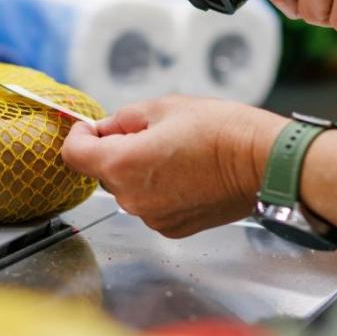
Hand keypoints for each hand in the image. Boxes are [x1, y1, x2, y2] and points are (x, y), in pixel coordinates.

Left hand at [61, 97, 288, 238]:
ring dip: (140, 171)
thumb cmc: (220, 130)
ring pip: (129, 189)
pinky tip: (187, 174)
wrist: (263, 163)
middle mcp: (131, 198)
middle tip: (150, 132)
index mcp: (122, 164)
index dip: (80, 136)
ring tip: (177, 153)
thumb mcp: (164, 107)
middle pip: (103, 172)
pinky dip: (159, 189)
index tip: (92, 127)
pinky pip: (151, 204)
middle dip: (117, 150)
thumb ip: (123, 119)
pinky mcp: (172, 228)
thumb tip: (105, 128)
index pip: (73, 155)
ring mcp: (152, 217)